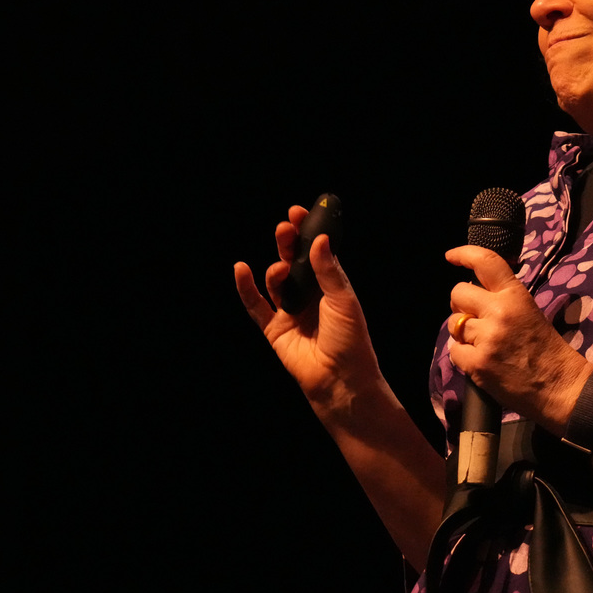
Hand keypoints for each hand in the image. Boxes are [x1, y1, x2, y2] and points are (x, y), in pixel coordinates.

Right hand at [234, 205, 379, 412]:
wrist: (340, 380)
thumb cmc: (351, 340)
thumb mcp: (344, 300)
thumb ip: (328, 270)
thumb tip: (319, 239)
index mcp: (331, 286)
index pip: (317, 252)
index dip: (307, 232)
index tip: (299, 212)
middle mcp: (310, 296)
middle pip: (295, 262)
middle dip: (288, 243)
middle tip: (285, 228)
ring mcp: (291, 312)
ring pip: (276, 281)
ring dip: (276, 269)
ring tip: (282, 270)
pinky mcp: (275, 329)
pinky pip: (256, 306)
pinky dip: (246, 288)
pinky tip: (241, 269)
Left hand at [445, 245, 591, 433]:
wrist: (559, 386)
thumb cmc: (547, 349)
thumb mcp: (529, 312)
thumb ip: (502, 300)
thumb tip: (473, 295)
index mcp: (515, 295)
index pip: (485, 262)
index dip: (463, 254)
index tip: (450, 256)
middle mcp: (499, 311)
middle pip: (458, 293)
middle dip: (460, 304)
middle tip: (473, 317)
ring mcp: (486, 338)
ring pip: (454, 324)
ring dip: (463, 332)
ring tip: (482, 343)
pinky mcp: (477, 363)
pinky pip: (454, 351)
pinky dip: (463, 356)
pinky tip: (480, 360)